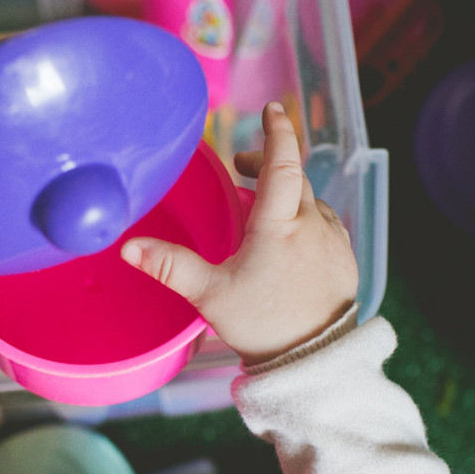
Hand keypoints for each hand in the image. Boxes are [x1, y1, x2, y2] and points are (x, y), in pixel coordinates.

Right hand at [121, 102, 357, 365]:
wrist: (315, 363)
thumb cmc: (264, 326)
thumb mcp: (210, 295)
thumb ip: (170, 267)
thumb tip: (129, 246)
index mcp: (280, 224)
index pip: (283, 161)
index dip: (276, 131)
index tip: (270, 110)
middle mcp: (312, 225)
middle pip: (294, 177)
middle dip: (269, 163)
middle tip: (242, 167)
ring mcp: (333, 242)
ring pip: (310, 201)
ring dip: (287, 194)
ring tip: (261, 208)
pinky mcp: (345, 261)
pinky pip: (325, 225)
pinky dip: (305, 218)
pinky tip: (289, 237)